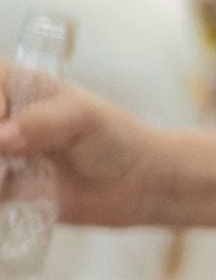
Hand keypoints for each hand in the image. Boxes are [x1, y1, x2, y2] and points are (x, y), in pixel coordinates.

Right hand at [0, 70, 159, 227]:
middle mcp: (2, 118)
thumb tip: (1, 137)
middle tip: (8, 154)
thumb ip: (44, 121)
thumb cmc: (116, 138)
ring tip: (8, 179)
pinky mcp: (4, 190)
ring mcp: (0, 155)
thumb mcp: (85, 118)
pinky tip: (9, 193)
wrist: (138, 185)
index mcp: (17, 86)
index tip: (3, 122)